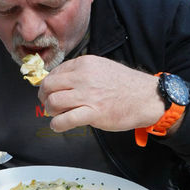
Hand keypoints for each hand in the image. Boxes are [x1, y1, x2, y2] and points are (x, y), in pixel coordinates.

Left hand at [38, 55, 164, 132]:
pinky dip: (56, 125)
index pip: (55, 72)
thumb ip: (81, 72)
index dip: (48, 84)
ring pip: (53, 102)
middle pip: (49, 86)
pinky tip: (58, 126)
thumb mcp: (101, 67)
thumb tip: (61, 81)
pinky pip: (64, 120)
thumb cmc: (125, 84)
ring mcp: (88, 95)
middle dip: (44, 97)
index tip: (48, 91)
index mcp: (85, 64)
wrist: (146, 97)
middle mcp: (83, 77)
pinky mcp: (93, 113)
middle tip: (47, 103)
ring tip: (55, 114)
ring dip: (49, 111)